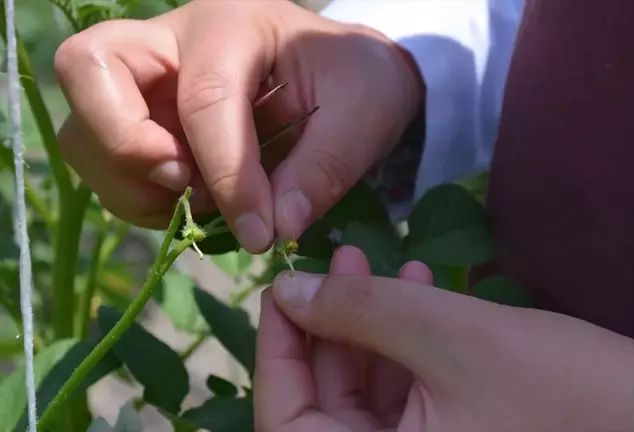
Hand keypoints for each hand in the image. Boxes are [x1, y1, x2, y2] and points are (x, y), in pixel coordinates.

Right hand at [53, 0, 422, 251]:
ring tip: (198, 203)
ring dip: (129, 183)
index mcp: (231, 26)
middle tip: (184, 183)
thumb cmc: (357, 83)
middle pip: (86, 69)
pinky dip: (139, 199)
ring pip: (84, 128)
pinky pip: (106, 166)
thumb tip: (274, 228)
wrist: (346, 77)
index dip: (225, 174)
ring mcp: (149, 83)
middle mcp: (171, 44)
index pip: (204, 99)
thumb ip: (321, 171)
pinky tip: (193, 205)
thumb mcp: (361, 117)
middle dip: (123, 143)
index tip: (259, 232)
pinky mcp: (145, 122)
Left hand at [255, 246, 633, 431]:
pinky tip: (420, 292)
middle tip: (343, 260)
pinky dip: (406, 343)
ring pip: (367, 390)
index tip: (281, 289)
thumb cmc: (559, 392)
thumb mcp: (449, 337)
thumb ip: (359, 311)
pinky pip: (406, 392)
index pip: (286, 421)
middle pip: (325, 400)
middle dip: (334, 322)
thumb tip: (286, 290)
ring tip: (384, 265)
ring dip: (373, 324)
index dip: (275, 352)